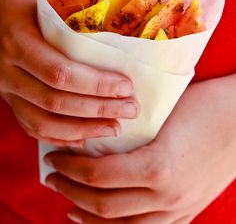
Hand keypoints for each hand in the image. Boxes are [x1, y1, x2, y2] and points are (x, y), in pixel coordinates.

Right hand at [0, 0, 138, 146]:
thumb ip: (74, 18)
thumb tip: (122, 38)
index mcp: (17, 39)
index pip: (60, 72)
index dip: (95, 84)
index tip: (126, 87)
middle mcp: (7, 68)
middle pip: (54, 101)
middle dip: (97, 109)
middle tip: (131, 110)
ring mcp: (4, 87)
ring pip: (41, 121)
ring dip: (82, 129)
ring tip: (115, 128)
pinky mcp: (8, 96)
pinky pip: (30, 124)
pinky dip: (58, 136)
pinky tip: (83, 137)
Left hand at [44, 74, 235, 222]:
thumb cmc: (206, 107)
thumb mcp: (164, 114)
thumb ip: (131, 132)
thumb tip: (96, 137)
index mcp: (158, 167)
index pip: (97, 176)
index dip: (69, 168)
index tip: (53, 157)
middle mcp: (166, 196)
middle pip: (104, 205)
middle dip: (70, 191)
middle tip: (52, 177)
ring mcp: (178, 208)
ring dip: (90, 215)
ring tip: (70, 203)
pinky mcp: (187, 210)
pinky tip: (107, 218)